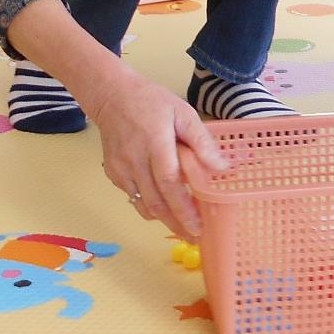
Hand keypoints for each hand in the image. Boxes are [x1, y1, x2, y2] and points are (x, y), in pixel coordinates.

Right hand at [77, 65, 227, 239]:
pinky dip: (149, 206)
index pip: (169, 183)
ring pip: (143, 205)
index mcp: (155, 143)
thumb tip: (222, 167)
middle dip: (176, 224)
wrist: (112, 96)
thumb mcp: (183, 113)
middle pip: (156, 202)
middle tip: (194, 237)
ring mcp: (120, 169)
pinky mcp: (113, 173)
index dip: (183, 208)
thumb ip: (201, 142)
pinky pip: (133, 197)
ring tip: (182, 227)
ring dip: (163, 219)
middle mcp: (135, 160)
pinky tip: (163, 205)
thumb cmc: (151, 101)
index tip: (198, 226)